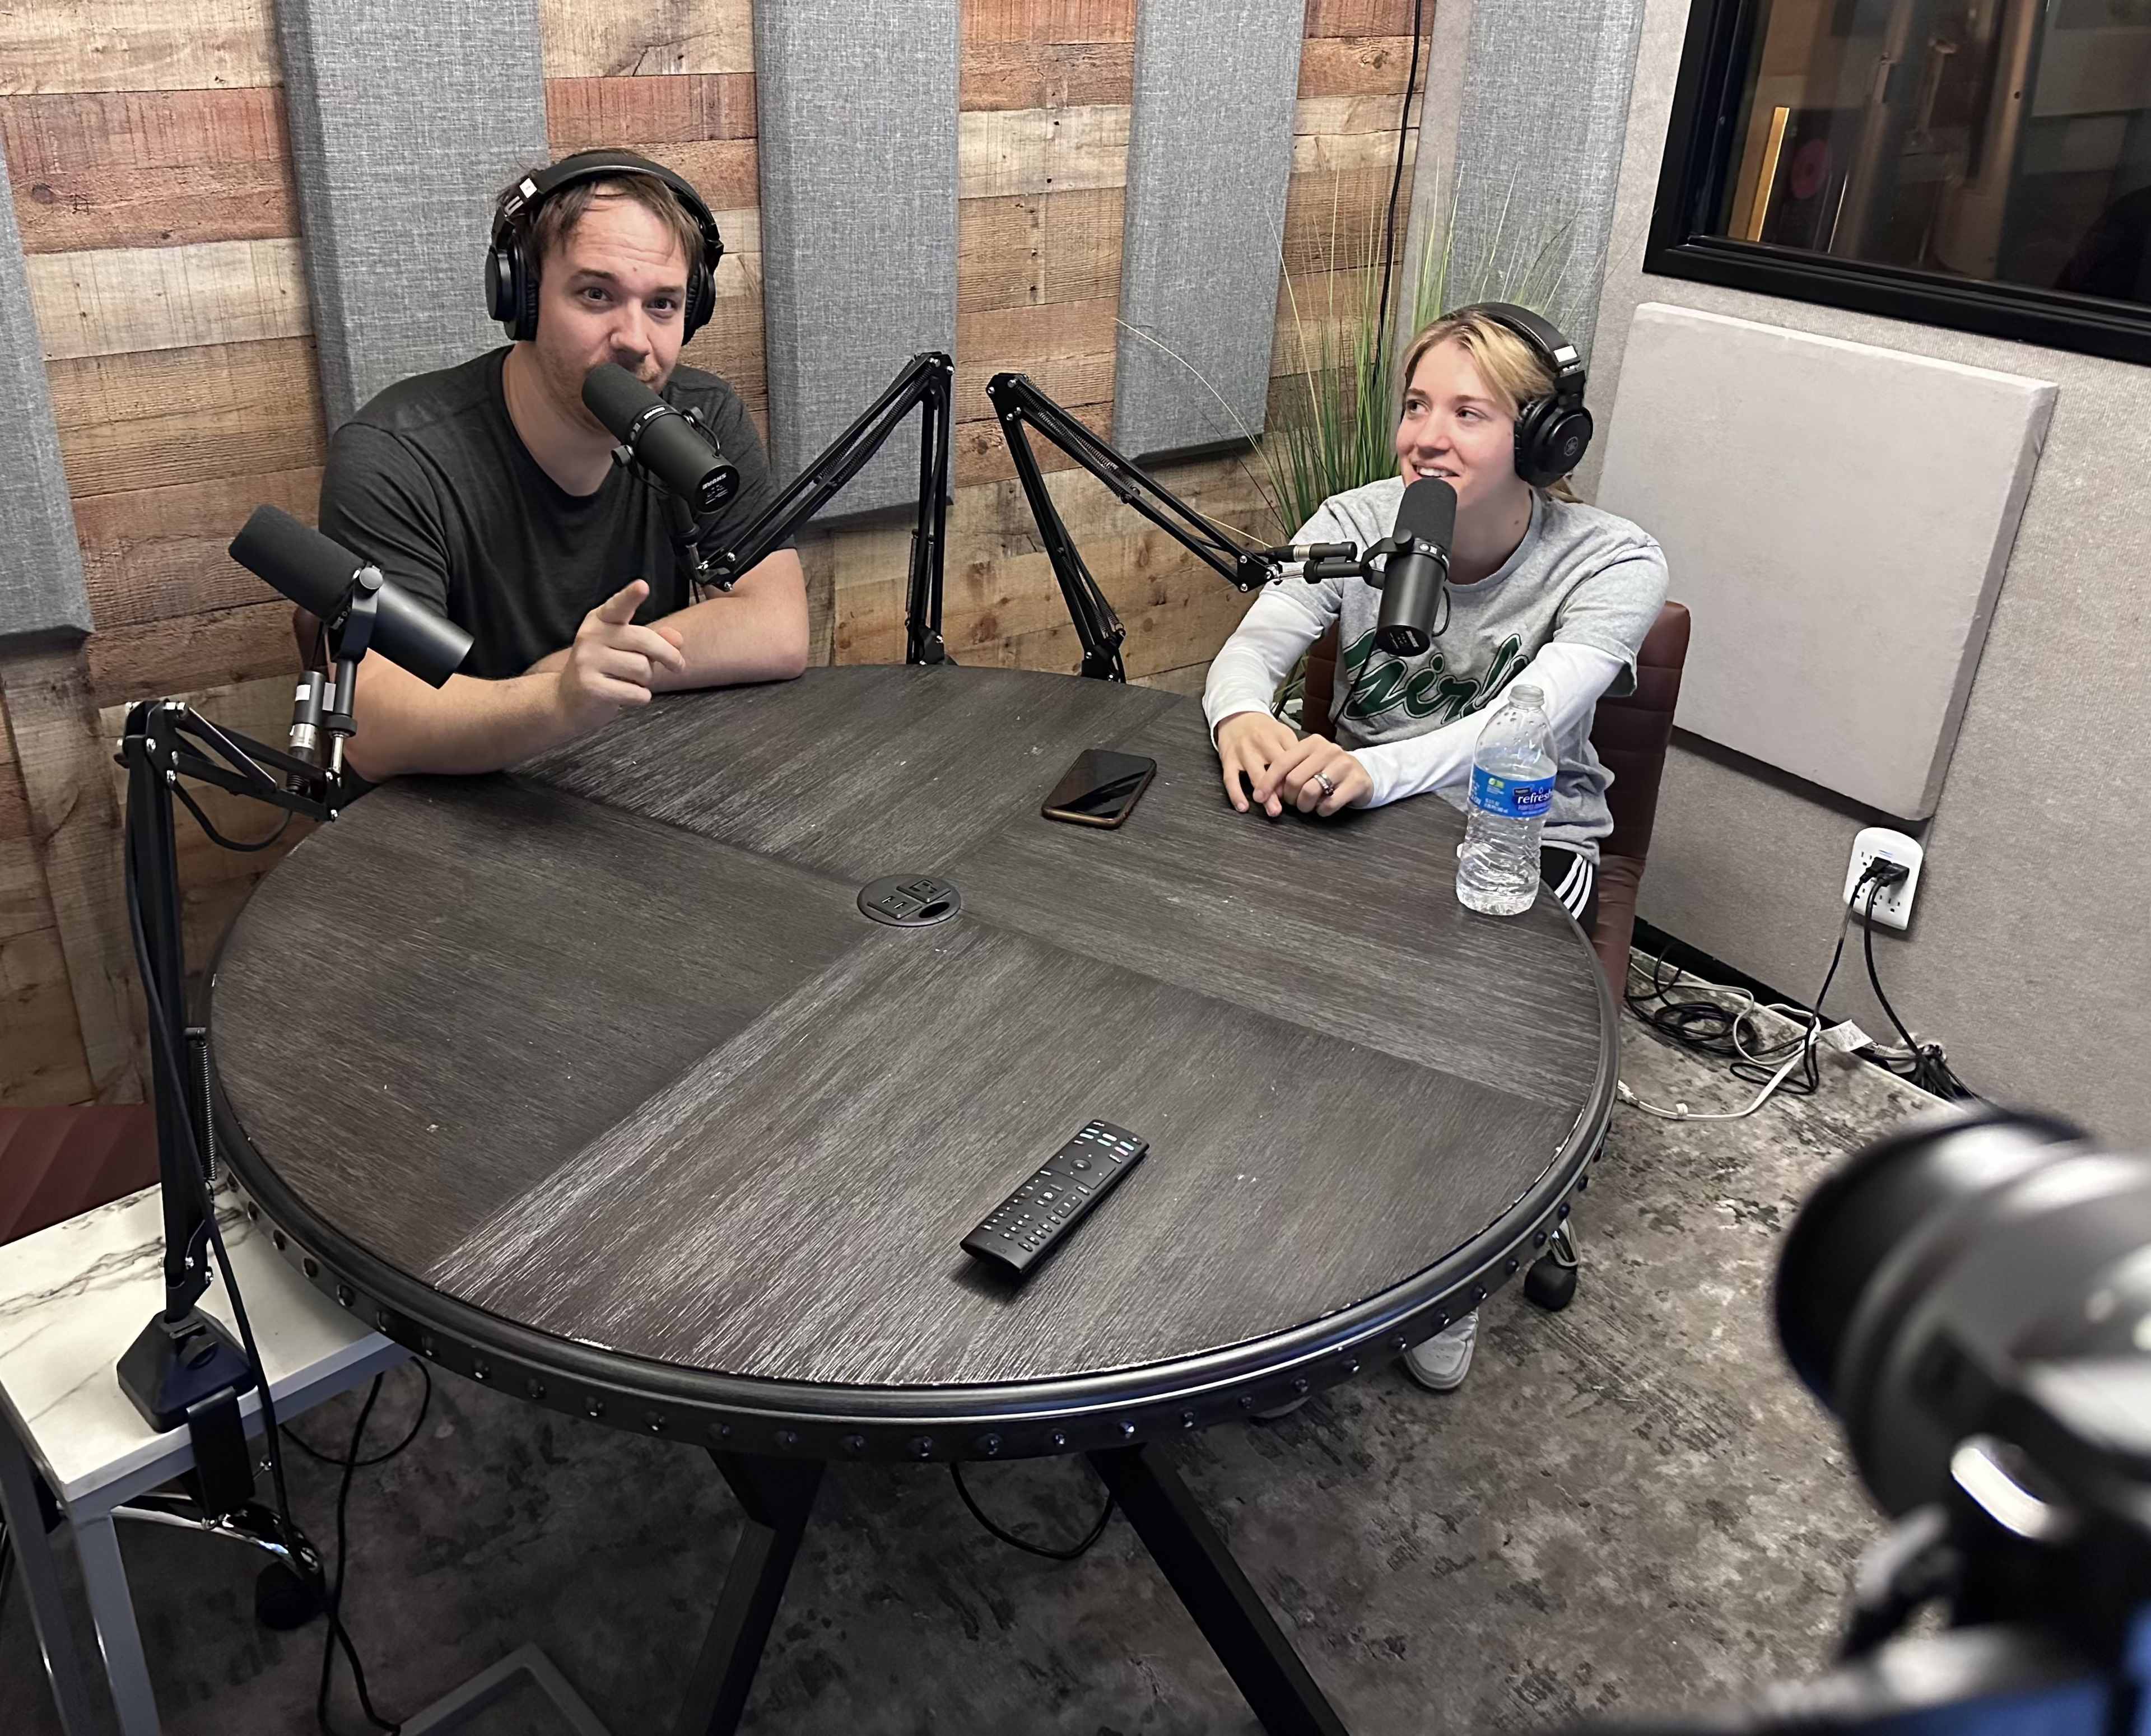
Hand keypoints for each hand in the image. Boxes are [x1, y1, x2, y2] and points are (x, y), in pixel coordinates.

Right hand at [554, 580, 687, 729]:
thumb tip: (677, 639)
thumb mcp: (629, 648)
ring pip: (642, 668)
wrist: (571, 699)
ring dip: (647, 679)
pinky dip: (640, 697)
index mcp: (601, 619)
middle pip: (644, 640)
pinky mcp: (590, 687)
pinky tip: (626, 694)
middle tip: (678, 666)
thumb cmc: (607, 668)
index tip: (643, 586)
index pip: (618, 606)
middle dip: (669, 655)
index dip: (631, 596)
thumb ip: (655, 640)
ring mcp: (587, 661)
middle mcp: (590, 635)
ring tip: (631, 680)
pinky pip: (635, 692)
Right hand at [1215, 711, 1300, 813]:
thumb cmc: (1264, 730)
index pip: (1292, 757)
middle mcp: (1262, 742)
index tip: (1305, 790)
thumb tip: (1308, 776)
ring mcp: (1244, 751)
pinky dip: (1236, 794)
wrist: (1237, 716)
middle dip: (1284, 786)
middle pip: (1276, 766)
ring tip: (1273, 810)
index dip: (1299, 775)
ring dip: (1265, 793)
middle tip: (1293, 804)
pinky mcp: (1228, 759)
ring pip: (1255, 774)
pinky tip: (1243, 807)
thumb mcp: (1283, 733)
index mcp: (1279, 735)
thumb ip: (1295, 753)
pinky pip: (1230, 779)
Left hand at [1249, 732, 1370, 817]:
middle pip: (1294, 780)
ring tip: (1308, 806)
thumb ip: (1288, 771)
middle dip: (1289, 797)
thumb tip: (1264, 790)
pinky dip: (1322, 811)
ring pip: (1310, 791)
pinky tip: (1324, 807)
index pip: (1282, 762)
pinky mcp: (1356, 782)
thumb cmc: (1329, 771)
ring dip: (1304, 805)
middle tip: (1294, 802)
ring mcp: (1344, 765)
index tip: (1259, 797)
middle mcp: (1329, 750)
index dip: (1268, 782)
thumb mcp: (1309, 764)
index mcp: (1313, 743)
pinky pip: (1329, 803)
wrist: (1364, 774)